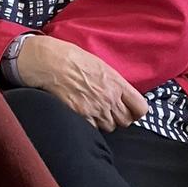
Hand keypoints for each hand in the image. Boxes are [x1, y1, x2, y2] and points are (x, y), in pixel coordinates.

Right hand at [15, 34, 147, 131]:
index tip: (130, 110)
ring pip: (109, 127)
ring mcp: (95, 108)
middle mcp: (109, 97)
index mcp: (116, 82)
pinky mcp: (80, 115)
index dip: (135, 111)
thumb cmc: (70, 57)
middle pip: (125, 121)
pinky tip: (81, 112)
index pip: (140, 108)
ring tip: (91, 109)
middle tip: (106, 109)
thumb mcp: (98, 64)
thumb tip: (119, 93)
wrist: (47, 61)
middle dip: (117, 117)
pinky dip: (89, 124)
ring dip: (102, 121)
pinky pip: (93, 129)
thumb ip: (112, 81)